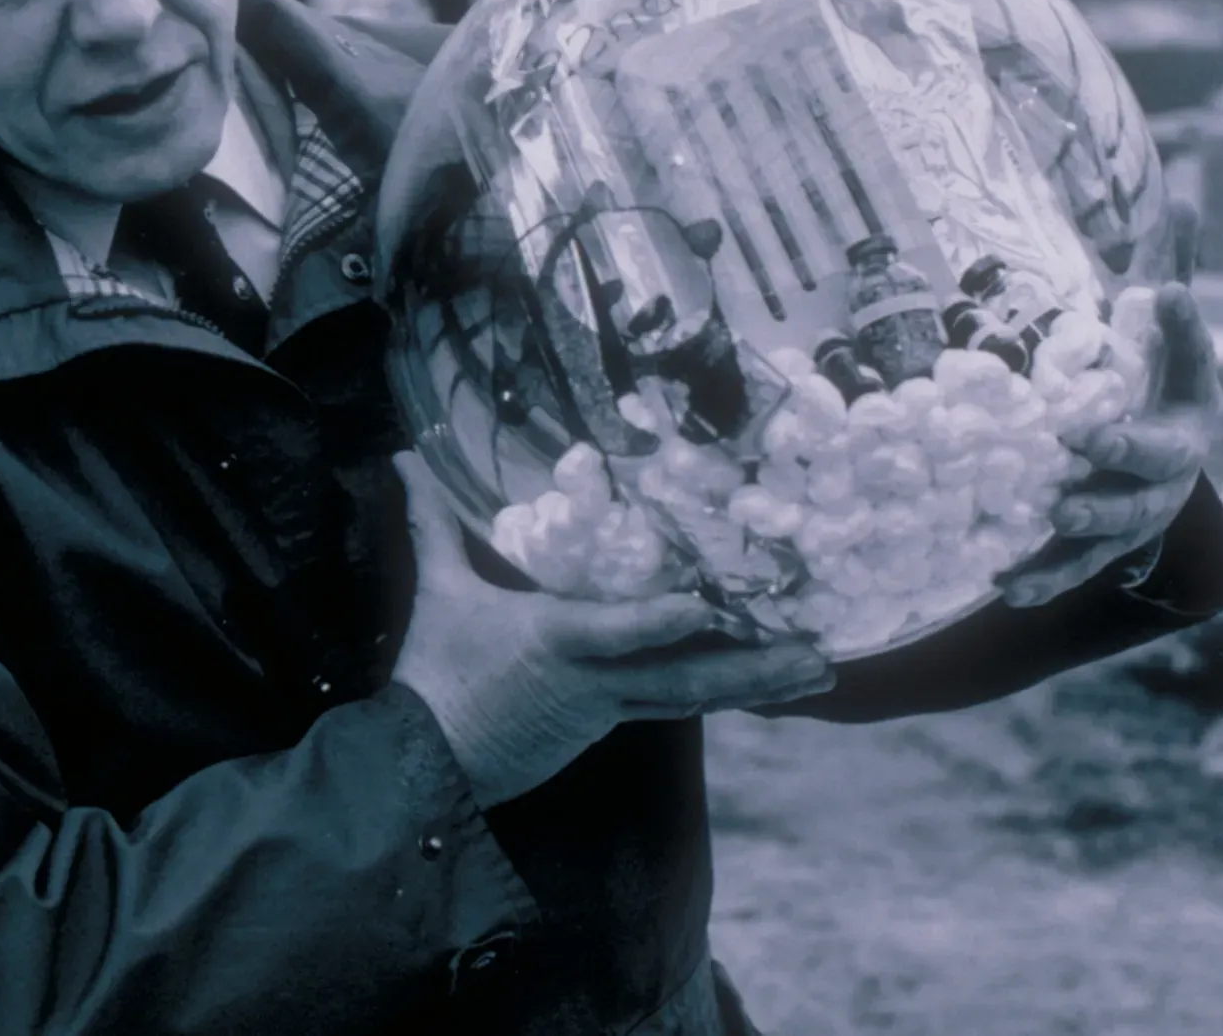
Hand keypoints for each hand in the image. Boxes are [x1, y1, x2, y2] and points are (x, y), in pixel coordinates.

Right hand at [388, 452, 835, 807]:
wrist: (431, 767)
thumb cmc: (438, 673)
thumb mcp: (439, 593)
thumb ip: (433, 523)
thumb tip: (403, 455)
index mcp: (553, 641)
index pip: (615, 629)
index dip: (660, 619)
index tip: (708, 604)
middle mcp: (594, 680)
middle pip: (684, 677)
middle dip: (754, 669)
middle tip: (817, 656)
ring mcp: (608, 709)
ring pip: (693, 696)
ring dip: (756, 684)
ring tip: (819, 670)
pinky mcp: (610, 724)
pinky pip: (676, 703)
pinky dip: (722, 692)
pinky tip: (767, 683)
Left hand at [1001, 201, 1219, 607]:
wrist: (1158, 482)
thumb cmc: (1154, 392)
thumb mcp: (1165, 336)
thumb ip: (1171, 270)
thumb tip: (1185, 192)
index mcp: (1190, 405)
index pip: (1196, 361)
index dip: (1186, 329)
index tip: (1168, 293)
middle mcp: (1169, 464)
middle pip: (1154, 459)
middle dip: (1124, 449)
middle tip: (1087, 437)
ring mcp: (1135, 511)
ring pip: (1117, 521)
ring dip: (1087, 518)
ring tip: (1056, 509)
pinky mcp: (1097, 548)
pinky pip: (1071, 566)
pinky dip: (1042, 576)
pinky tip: (1004, 584)